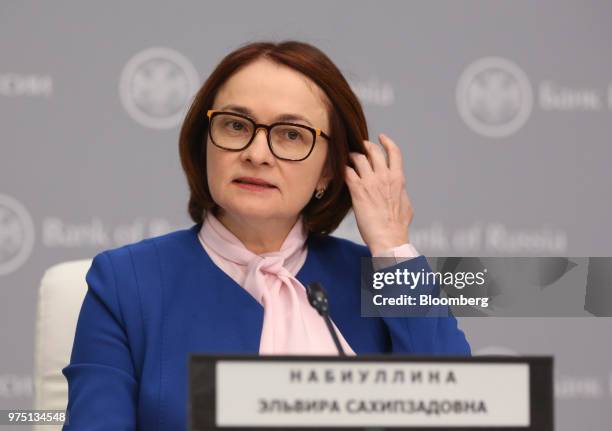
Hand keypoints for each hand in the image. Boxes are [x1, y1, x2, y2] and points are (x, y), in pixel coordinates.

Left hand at [345, 133, 413, 255]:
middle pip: (373, 151)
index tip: (381, 137)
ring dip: (351, 157)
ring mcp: (370, 182)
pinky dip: (342, 168)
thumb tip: (399, 190)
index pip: (394, 152)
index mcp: (398, 178)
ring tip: (346, 159)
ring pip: (358, 158)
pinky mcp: (357, 190)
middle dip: (365, 146)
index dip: (387, 142)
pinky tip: (339, 170)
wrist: (388, 236)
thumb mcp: (406, 204)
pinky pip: (346, 171)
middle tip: (359, 148)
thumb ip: (401, 192)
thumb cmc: (398, 226)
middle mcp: (384, 176)